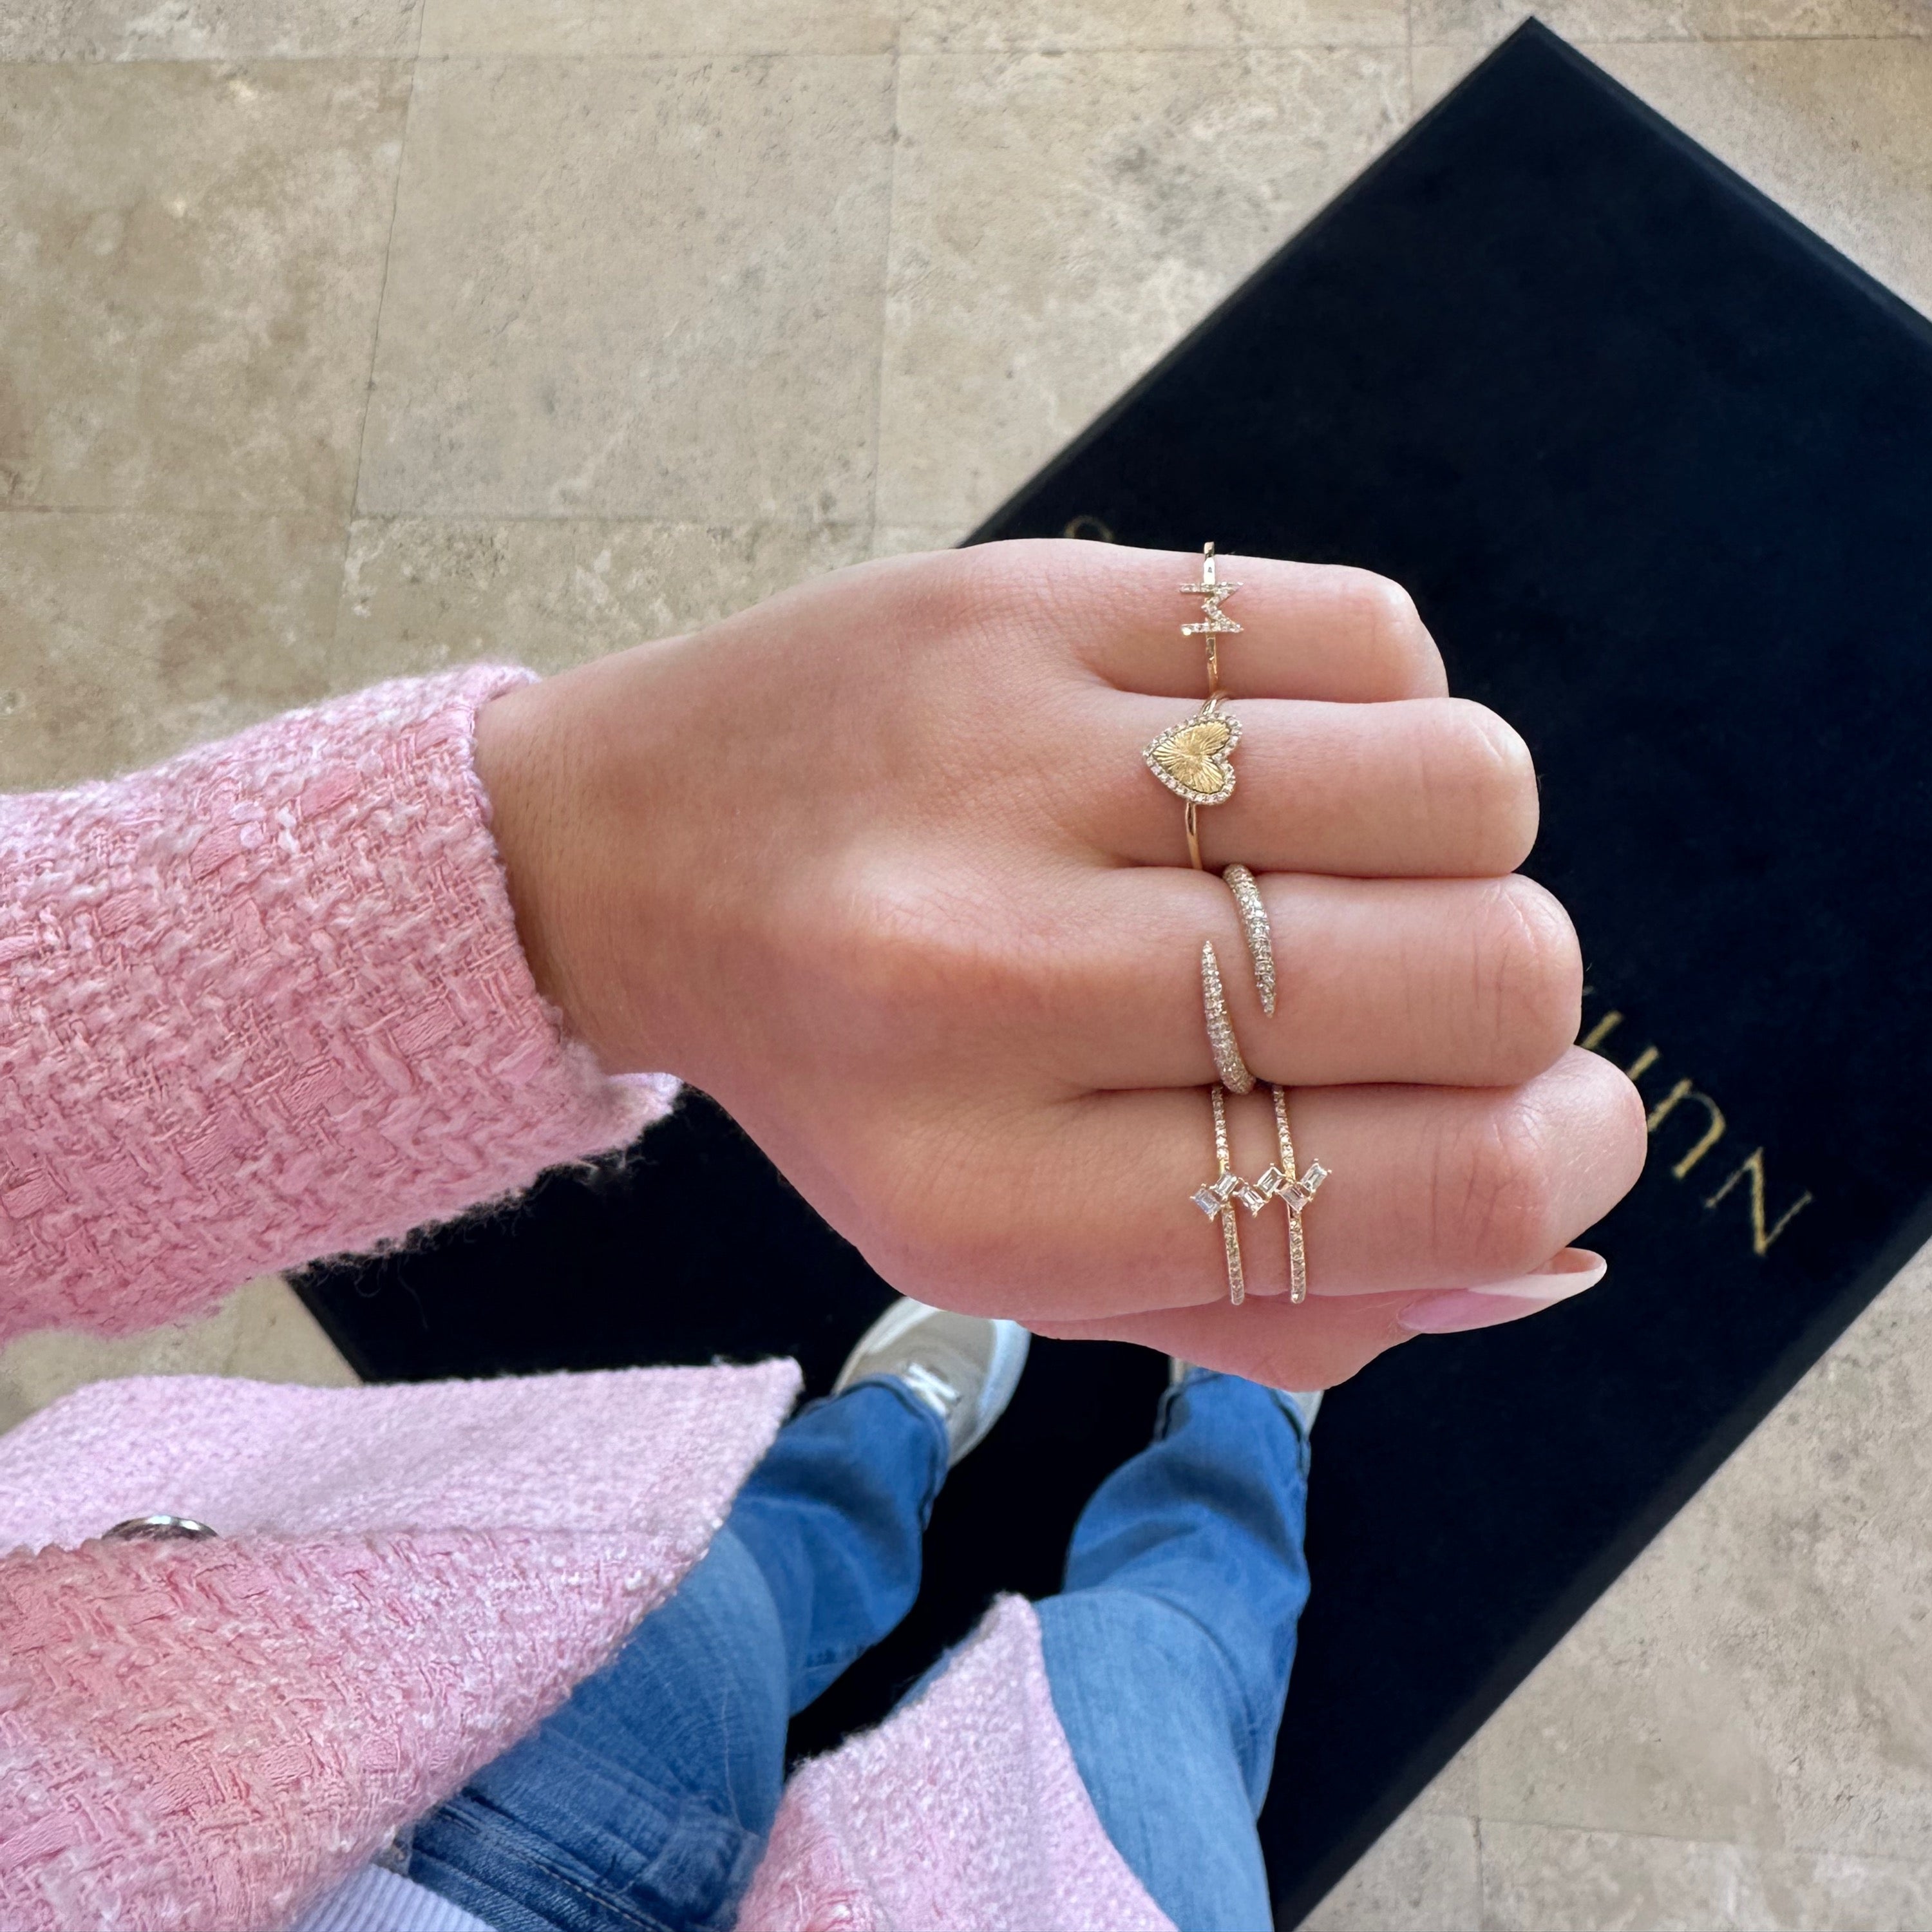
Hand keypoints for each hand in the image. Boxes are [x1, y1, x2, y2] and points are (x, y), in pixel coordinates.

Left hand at [473, 541, 1645, 1387]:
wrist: (628, 852)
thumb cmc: (857, 1081)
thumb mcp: (1027, 1257)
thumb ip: (1285, 1303)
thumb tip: (1542, 1242)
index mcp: (1000, 1200)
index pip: (1428, 1190)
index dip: (1560, 1165)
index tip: (1563, 1131)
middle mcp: (1000, 979)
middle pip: (1482, 973)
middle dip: (1529, 1008)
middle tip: (1448, 998)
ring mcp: (1014, 757)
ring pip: (1460, 785)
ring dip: (1469, 849)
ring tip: (1357, 869)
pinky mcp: (1029, 596)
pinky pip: (1368, 630)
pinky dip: (1384, 709)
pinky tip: (1277, 760)